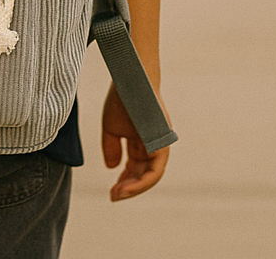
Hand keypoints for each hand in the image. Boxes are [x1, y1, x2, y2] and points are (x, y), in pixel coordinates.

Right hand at [101, 83, 168, 200]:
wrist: (130, 79)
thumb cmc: (122, 99)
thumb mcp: (112, 127)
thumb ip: (112, 147)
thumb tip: (112, 168)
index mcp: (142, 141)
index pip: (136, 167)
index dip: (124, 180)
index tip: (112, 190)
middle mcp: (154, 145)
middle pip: (144, 174)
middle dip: (128, 188)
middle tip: (113, 196)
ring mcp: (160, 144)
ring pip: (151, 176)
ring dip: (134, 188)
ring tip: (118, 194)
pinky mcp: (163, 143)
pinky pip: (155, 170)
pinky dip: (142, 181)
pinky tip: (126, 186)